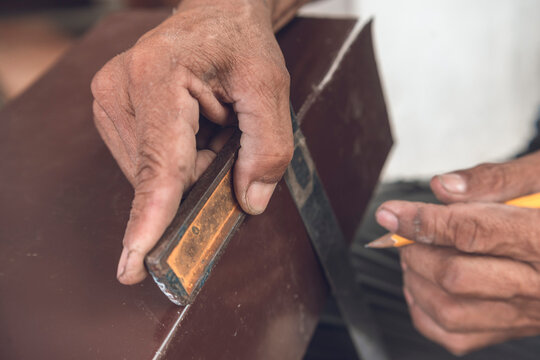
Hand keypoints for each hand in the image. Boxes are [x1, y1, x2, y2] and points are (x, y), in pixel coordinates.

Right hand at [91, 0, 292, 284]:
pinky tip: (191, 128)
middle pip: (157, 176)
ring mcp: (110, 100)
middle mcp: (121, 88)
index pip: (158, 162)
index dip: (151, 217)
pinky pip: (144, 163)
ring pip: (149, 174)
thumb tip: (249, 202)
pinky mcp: (112, 111)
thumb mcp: (269, 88)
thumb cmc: (239, 43)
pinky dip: (175, 159)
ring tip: (208, 124)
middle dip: (196, 174)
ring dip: (186, 165)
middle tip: (224, 136)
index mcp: (158, 74)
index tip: (134, 263)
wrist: (215, 15)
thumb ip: (267, 148)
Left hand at [375, 151, 539, 353]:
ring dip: (416, 281)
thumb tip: (442, 188)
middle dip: (417, 250)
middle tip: (407, 230)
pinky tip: (423, 286)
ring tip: (415, 254)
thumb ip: (495, 180)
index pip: (474, 233)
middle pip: (456, 277)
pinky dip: (426, 313)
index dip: (423, 222)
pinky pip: (457, 337)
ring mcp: (528, 314)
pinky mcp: (516, 329)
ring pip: (451, 312)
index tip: (390, 213)